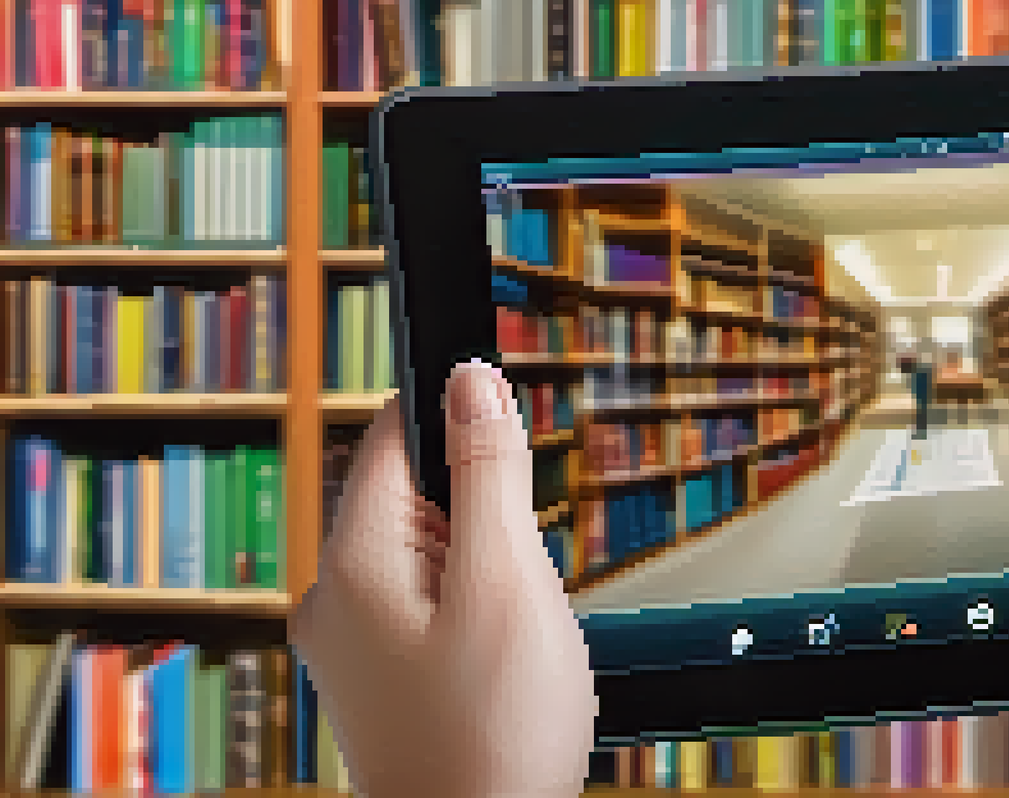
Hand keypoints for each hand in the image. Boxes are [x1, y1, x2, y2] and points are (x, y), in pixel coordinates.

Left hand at [291, 361, 598, 797]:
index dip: (455, 418)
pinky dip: (471, 611)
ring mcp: (350, 641)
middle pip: (413, 494)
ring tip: (508, 633)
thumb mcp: (508, 583)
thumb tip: (470, 381)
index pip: (389, 435)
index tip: (506, 436)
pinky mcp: (376, 673)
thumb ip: (488, 474)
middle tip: (518, 581)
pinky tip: (495, 661)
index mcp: (352, 563)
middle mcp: (332, 597)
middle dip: (482, 515)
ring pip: (428, 552)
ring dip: (483, 569)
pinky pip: (427, 603)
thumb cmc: (493, 736)